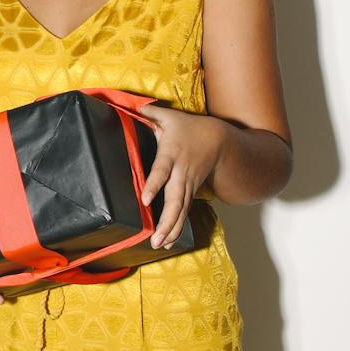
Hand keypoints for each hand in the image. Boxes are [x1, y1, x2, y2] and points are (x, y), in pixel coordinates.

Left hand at [136, 104, 230, 247]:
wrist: (220, 141)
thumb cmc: (189, 128)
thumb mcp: (170, 116)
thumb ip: (149, 112)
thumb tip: (129, 105)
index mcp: (172, 154)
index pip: (162, 171)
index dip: (154, 184)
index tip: (146, 199)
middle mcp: (181, 173)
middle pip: (175, 200)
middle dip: (165, 220)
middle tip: (154, 238)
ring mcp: (188, 185)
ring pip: (181, 211)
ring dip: (170, 229)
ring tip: (159, 245)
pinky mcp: (191, 192)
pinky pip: (184, 213)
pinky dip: (177, 229)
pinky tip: (168, 243)